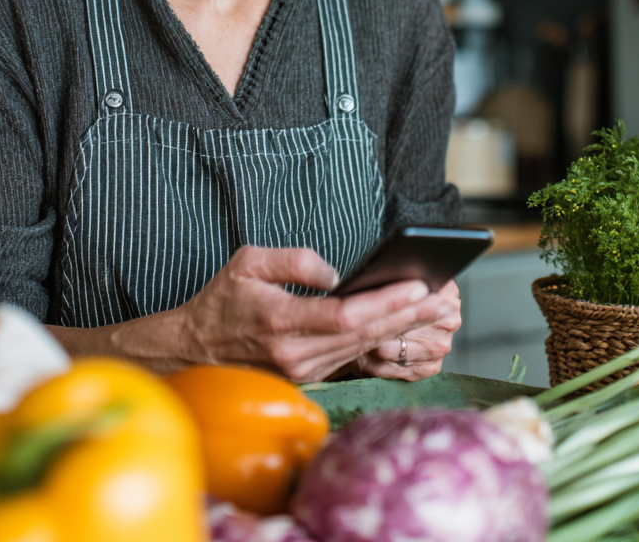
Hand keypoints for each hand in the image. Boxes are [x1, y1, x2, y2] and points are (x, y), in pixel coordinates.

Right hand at [174, 245, 452, 382]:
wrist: (195, 348)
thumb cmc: (221, 300)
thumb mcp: (247, 262)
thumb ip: (294, 261)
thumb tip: (336, 275)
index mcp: (281, 322)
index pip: (345, 316)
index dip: (385, 302)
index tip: (416, 285)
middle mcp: (296, 354)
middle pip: (364, 335)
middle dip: (408, 316)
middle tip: (443, 298)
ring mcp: (303, 371)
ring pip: (363, 349)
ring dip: (401, 329)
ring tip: (434, 309)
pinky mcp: (307, 377)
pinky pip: (351, 358)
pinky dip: (380, 341)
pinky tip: (403, 327)